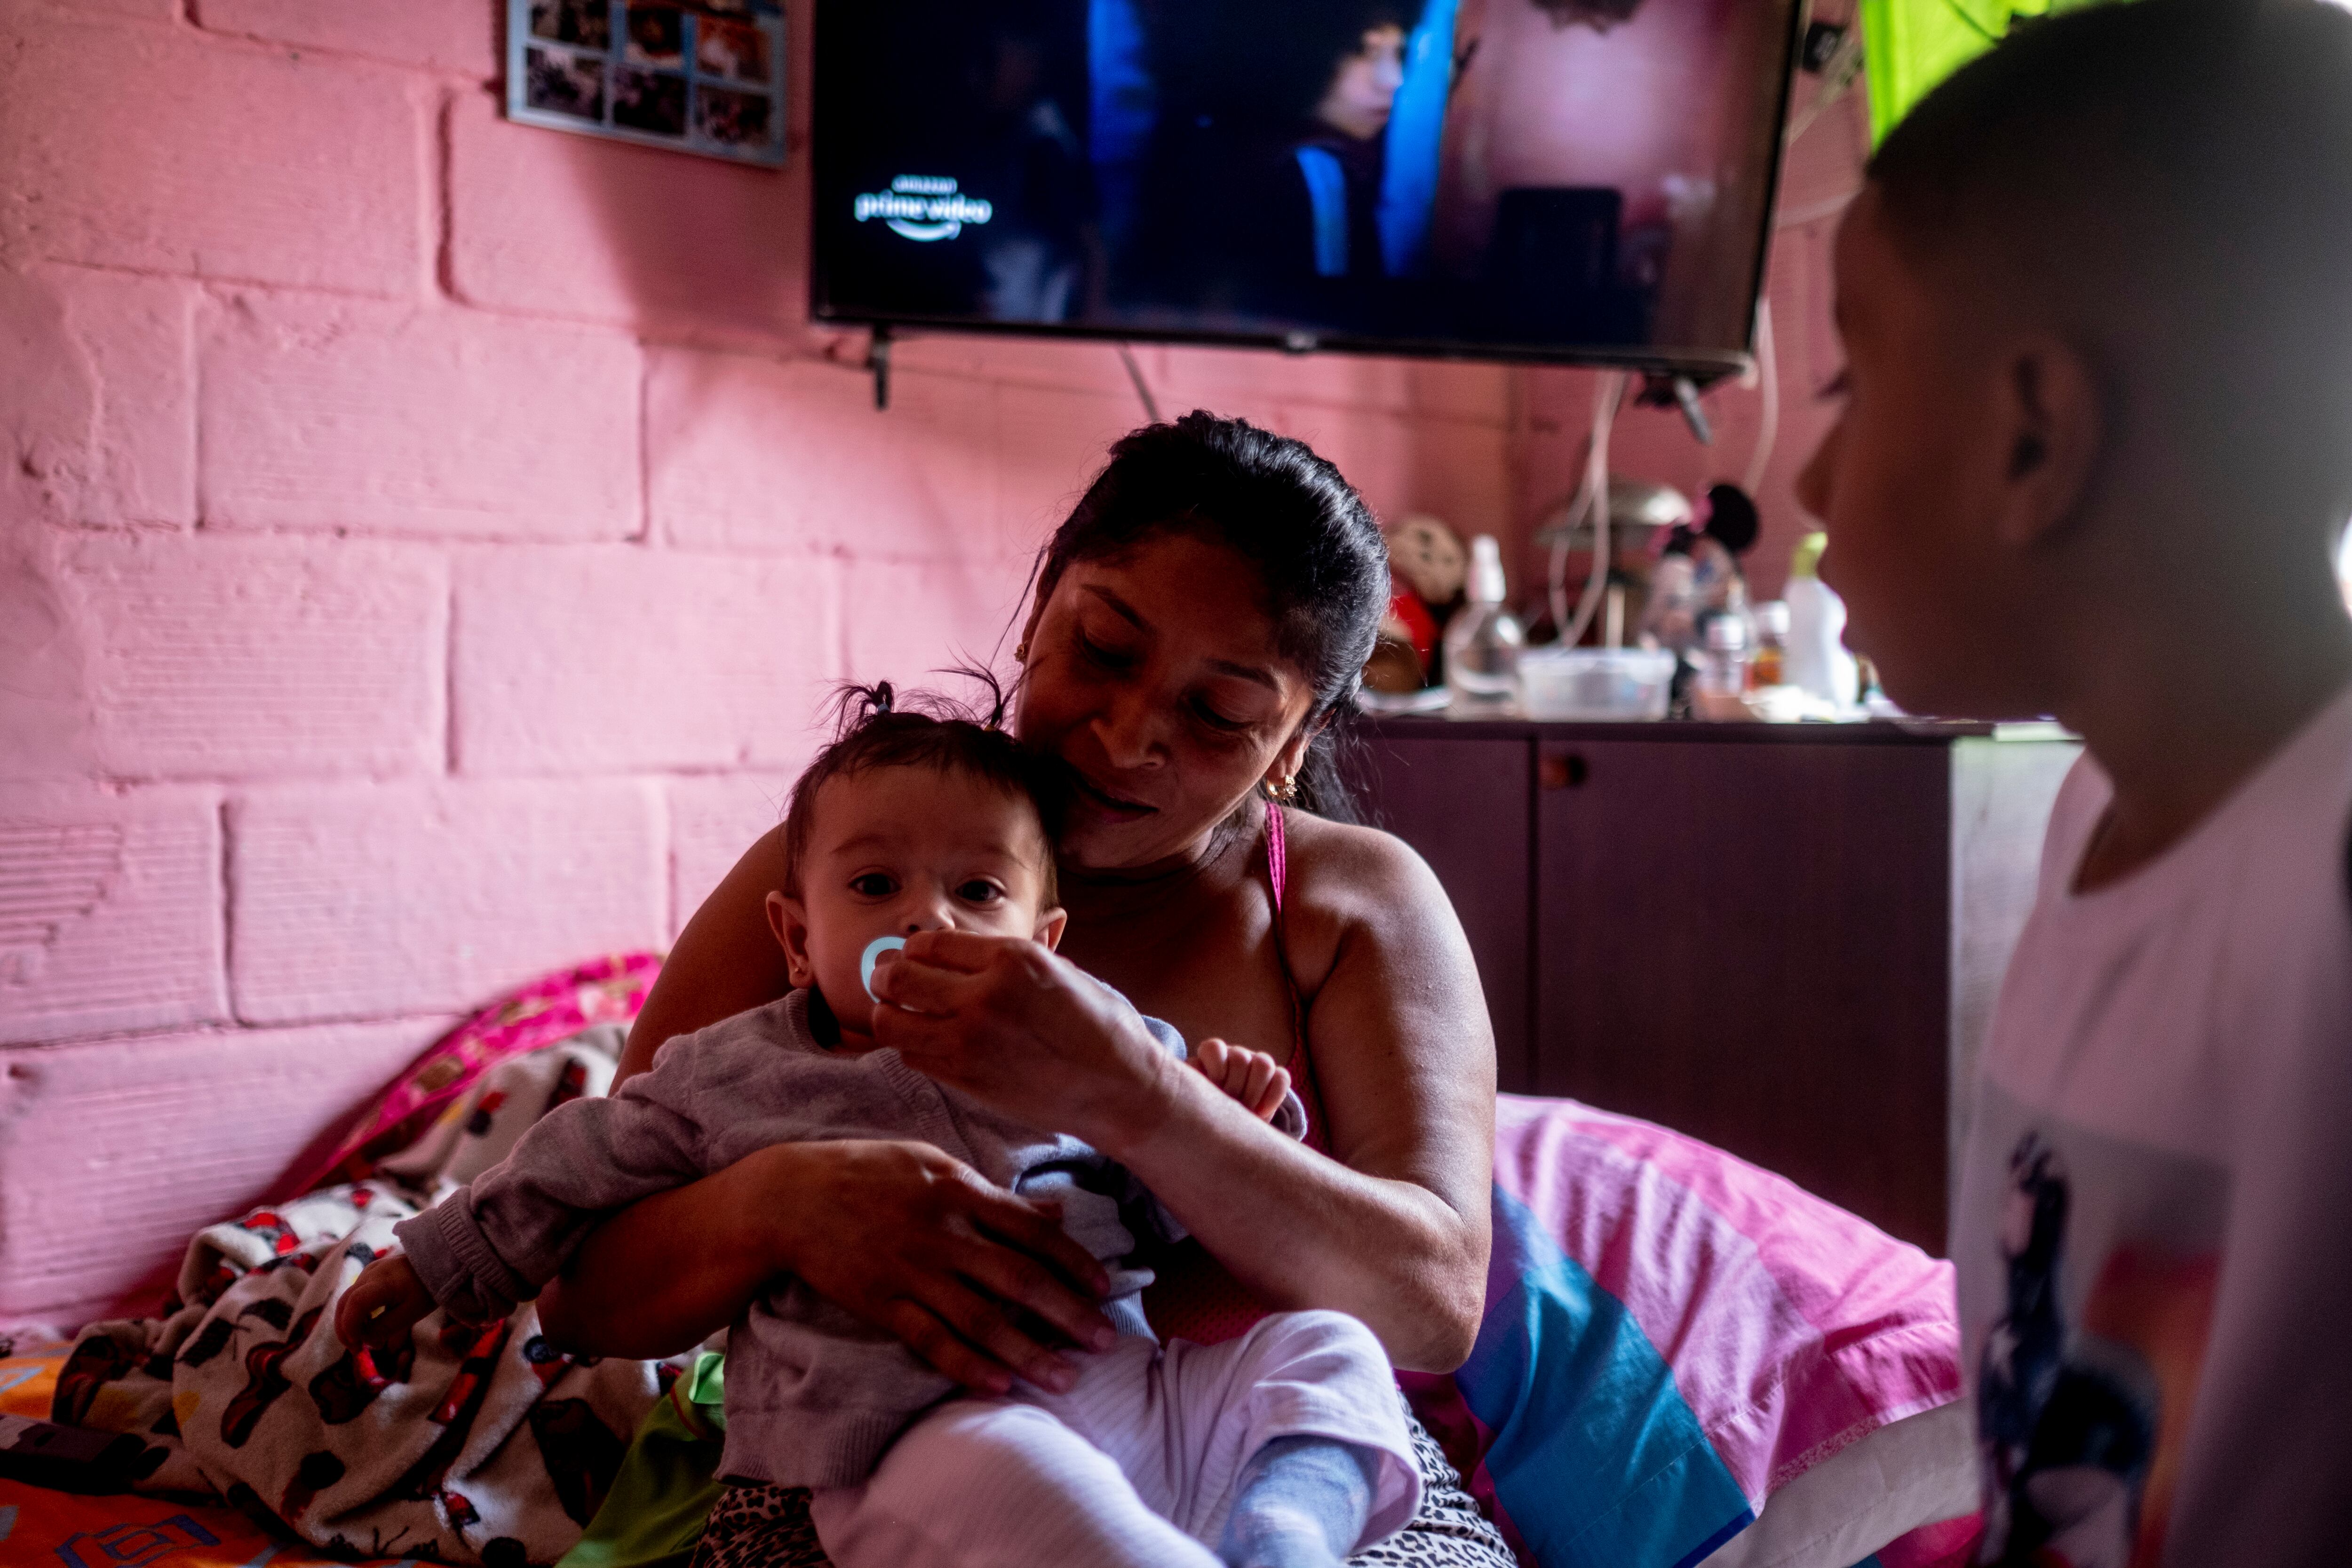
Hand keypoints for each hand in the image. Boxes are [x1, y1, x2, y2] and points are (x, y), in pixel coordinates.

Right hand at [335, 1254, 434, 1349]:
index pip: (355, 1304)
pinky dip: (355, 1312)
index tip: (358, 1345)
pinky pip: (355, 1294)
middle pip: (344, 1302)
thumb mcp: (412, 1313)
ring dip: (348, 1322)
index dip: (350, 1327)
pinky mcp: (370, 1273)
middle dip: (344, 1330)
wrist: (438, 1263)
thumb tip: (366, 1341)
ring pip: (347, 1299)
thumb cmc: (428, 1289)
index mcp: (383, 1281)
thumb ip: (386, 1327)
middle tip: (356, 1349)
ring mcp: (369, 1271)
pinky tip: (367, 1326)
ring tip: (362, 1341)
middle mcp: (371, 1273)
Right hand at [764, 1139, 1118, 1395]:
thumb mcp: (932, 1163)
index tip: (1105, 1287)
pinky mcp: (882, 1303)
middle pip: (1017, 1279)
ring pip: (980, 1319)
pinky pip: (930, 1340)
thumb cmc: (867, 1172)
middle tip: (1106, 1342)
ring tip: (1065, 1379)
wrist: (790, 1197)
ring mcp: (911, 1272)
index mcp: (959, 1190)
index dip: (1073, 1261)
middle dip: (1067, 1314)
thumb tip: (1054, 1209)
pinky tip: (998, 1385)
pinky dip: (965, 1365)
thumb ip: (992, 1192)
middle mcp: (942, 1233)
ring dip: (1027, 1352)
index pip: (1031, 1230)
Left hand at [870, 930, 1176, 1151]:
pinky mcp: (965, 1079)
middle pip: (899, 977)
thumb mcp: (1062, 970)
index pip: (929, 943)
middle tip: (889, 981)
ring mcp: (970, 1040)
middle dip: (887, 976)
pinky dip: (911, 1047)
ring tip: (902, 1013)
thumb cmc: (1101, 1026)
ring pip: (892, 1021)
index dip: (914, 949)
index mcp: (1012, 957)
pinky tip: (928, 1043)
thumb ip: (1016, 953)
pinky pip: (912, 1056)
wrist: (1120, 1089)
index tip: (914, 958)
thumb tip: (990, 936)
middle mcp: (984, 995)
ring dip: (890, 1014)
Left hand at [1189, 1039, 1289, 1122]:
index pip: (1214, 1047)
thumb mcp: (1193, 1103)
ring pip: (1263, 1064)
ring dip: (1255, 1092)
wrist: (1225, 1126)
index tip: (1213, 1096)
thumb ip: (1193, 1095)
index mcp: (1210, 1055)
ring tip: (1246, 1113)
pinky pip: (1282, 1077)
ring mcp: (1255, 1063)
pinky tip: (1262, 1113)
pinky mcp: (1275, 1076)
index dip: (1216, 1071)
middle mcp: (1233, 1055)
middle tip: (1229, 1109)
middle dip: (1235, 1088)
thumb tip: (1194, 1094)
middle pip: (1240, 1058)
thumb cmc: (1204, 1113)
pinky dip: (1273, 1096)